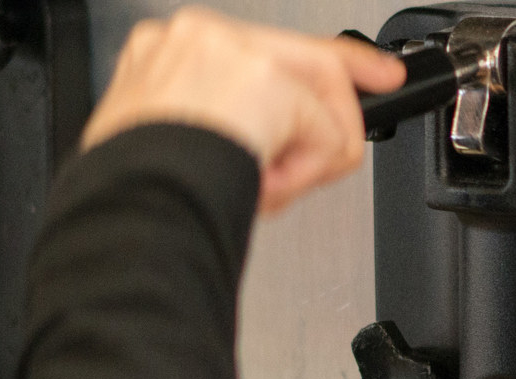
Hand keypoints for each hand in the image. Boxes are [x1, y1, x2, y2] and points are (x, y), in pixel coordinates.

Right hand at [82, 7, 404, 213]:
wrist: (129, 202)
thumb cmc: (139, 191)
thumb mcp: (175, 151)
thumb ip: (221, 133)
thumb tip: (269, 154)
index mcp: (162, 55)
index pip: (253, 48)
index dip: (315, 63)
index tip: (363, 70)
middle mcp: (196, 39)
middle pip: (302, 57)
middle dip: (343, 99)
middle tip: (385, 85)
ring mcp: (229, 50)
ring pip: (319, 93)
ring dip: (312, 154)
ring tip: (273, 187)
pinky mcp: (263, 78)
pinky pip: (324, 132)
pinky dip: (309, 172)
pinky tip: (270, 187)